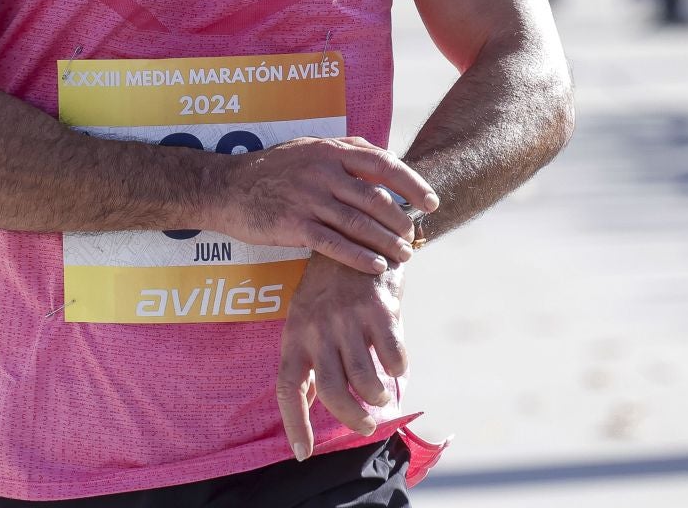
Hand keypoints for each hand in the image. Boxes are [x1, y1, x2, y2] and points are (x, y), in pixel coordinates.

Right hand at [209, 136, 437, 273]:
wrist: (227, 188)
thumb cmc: (272, 169)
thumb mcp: (308, 148)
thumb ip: (345, 151)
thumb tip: (386, 160)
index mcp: (330, 150)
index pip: (383, 164)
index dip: (411, 184)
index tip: (430, 202)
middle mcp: (322, 171)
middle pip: (376, 198)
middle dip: (401, 221)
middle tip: (414, 236)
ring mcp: (307, 198)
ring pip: (359, 224)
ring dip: (387, 242)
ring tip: (404, 255)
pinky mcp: (293, 225)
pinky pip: (334, 244)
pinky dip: (360, 257)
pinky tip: (376, 267)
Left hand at [277, 256, 406, 460]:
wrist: (356, 233)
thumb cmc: (329, 286)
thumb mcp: (308, 317)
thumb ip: (312, 355)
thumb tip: (312, 398)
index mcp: (295, 334)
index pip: (288, 388)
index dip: (295, 424)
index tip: (302, 454)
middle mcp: (317, 329)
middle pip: (334, 393)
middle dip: (353, 419)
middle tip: (366, 424)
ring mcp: (347, 319)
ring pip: (366, 381)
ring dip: (378, 397)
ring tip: (382, 395)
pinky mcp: (378, 310)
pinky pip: (393, 358)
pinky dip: (398, 368)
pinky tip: (397, 363)